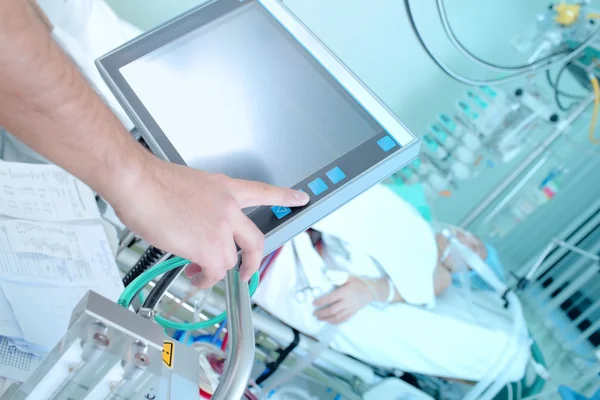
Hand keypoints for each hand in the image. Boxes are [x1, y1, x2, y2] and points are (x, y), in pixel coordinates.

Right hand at [111, 157, 308, 287]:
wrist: (138, 182)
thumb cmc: (151, 182)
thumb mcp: (189, 187)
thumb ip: (203, 206)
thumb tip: (197, 225)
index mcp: (225, 188)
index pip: (263, 191)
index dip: (285, 196)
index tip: (301, 198)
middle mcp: (229, 207)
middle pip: (256, 240)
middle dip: (253, 260)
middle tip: (248, 271)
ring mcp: (221, 228)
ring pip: (230, 260)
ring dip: (213, 269)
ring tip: (197, 271)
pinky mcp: (209, 246)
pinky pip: (214, 271)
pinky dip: (205, 278)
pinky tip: (194, 276)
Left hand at [313, 277, 374, 324]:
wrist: (371, 291)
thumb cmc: (359, 283)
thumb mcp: (349, 277)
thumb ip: (338, 278)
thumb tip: (327, 278)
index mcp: (345, 292)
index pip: (330, 298)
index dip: (321, 301)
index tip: (314, 303)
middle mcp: (347, 302)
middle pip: (332, 310)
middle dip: (322, 313)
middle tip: (314, 313)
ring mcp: (350, 309)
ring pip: (337, 317)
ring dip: (327, 319)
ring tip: (319, 319)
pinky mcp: (353, 313)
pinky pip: (343, 320)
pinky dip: (335, 322)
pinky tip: (329, 322)